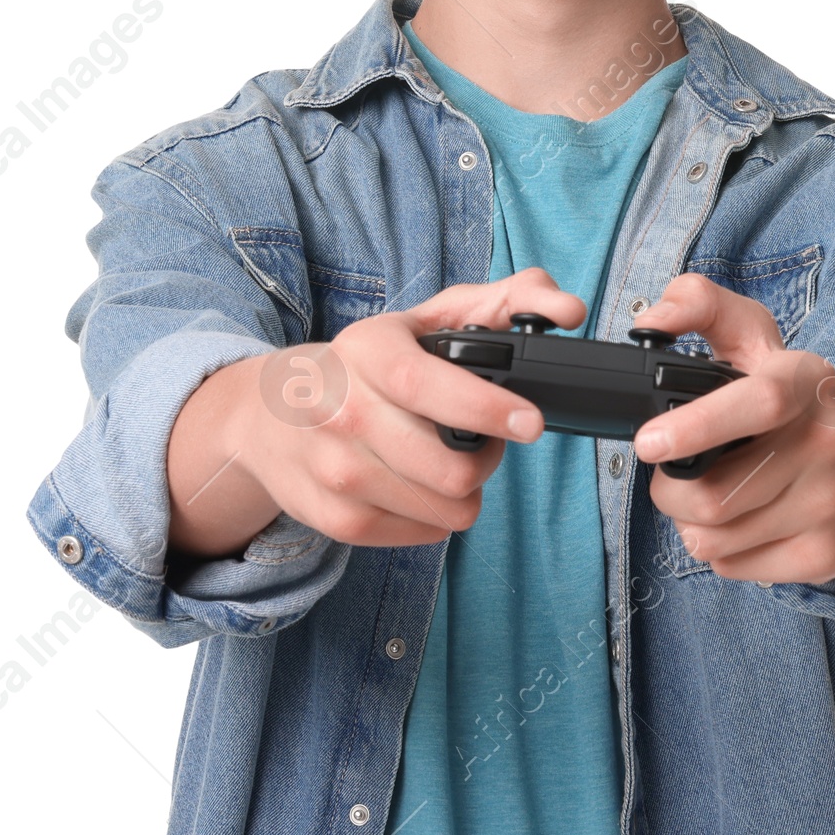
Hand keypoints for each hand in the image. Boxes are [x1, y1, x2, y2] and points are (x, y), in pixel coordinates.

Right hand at [169, 268, 580, 557]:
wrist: (267, 413)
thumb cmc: (367, 362)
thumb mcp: (426, 319)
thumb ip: (504, 301)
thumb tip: (567, 309)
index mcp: (364, 351)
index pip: (424, 385)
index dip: (484, 407)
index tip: (532, 422)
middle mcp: (339, 411)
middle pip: (446, 470)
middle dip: (489, 459)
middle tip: (490, 437)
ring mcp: (333, 471)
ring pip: (442, 510)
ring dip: (467, 490)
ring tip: (454, 459)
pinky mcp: (333, 518)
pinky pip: (423, 533)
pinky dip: (437, 515)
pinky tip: (421, 484)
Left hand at [629, 274, 834, 583]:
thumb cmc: (798, 405)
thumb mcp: (756, 340)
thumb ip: (701, 304)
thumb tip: (653, 319)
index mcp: (808, 382)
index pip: (760, 402)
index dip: (697, 426)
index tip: (648, 442)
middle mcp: (828, 443)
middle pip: (715, 495)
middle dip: (670, 491)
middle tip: (671, 473)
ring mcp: (830, 505)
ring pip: (714, 537)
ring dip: (689, 521)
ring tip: (708, 494)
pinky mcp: (825, 557)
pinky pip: (731, 566)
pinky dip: (717, 549)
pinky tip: (739, 521)